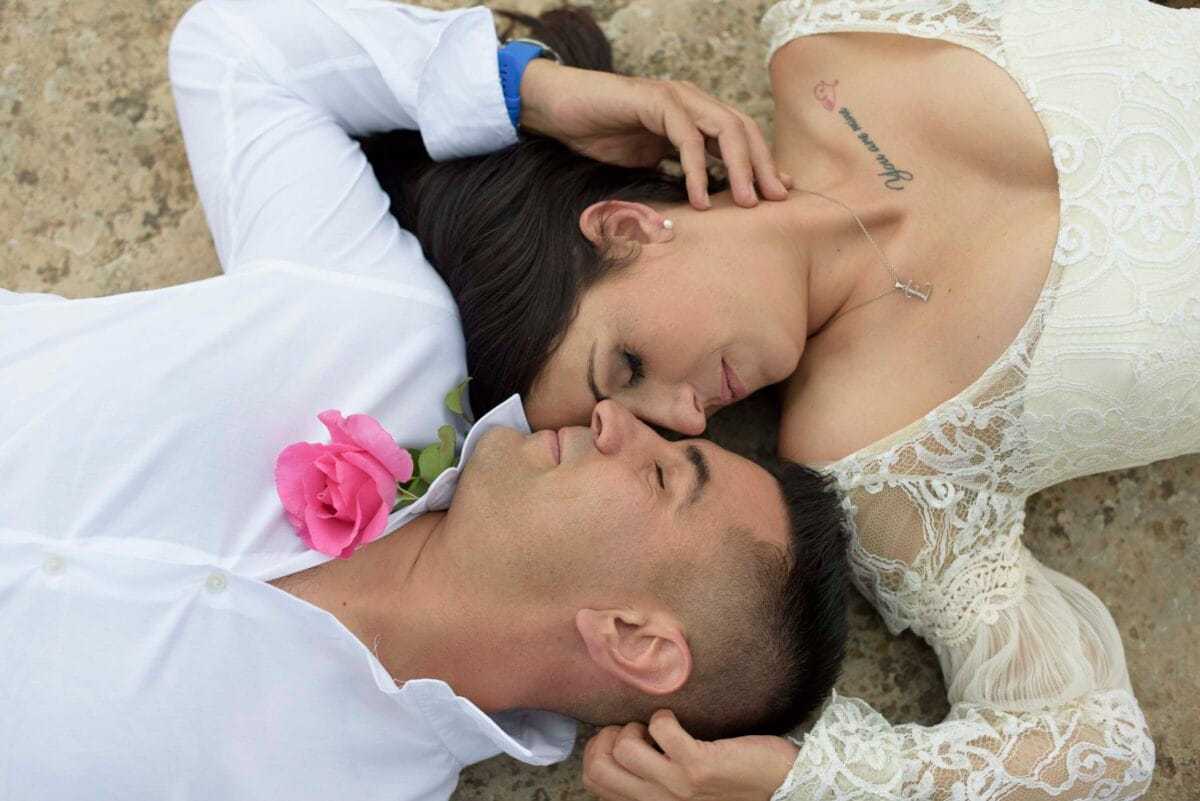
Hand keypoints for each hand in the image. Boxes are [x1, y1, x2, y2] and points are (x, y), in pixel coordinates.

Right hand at [519, 61, 791, 209]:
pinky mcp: (655, 101)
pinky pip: (687, 137)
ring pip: (724, 129)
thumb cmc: (600, 133)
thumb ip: (676, 169)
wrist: (560, 109)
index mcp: (693, 113)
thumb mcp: (648, 157)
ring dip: (739, 167)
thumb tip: (702, 201)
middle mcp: (691, 100)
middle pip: (742, 130)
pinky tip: (699, 197)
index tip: (777, 193)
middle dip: (762, 166)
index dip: (761, 162)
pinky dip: (697, 168)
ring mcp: (675, 97)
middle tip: (774, 200)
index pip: (740, 135)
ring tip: (745, 202)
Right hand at [581, 709, 799, 800]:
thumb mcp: (679, 789)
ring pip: (624, 747)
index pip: (592, 781)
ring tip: (659, 728)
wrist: (778, 785)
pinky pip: (661, 729)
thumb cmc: (730, 783)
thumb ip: (651, 776)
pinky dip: (665, 716)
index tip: (620, 738)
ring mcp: (678, 786)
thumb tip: (619, 745)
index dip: (596, 750)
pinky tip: (679, 722)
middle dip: (608, 736)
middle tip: (636, 731)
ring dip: (637, 726)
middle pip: (598, 766)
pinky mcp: (698, 766)